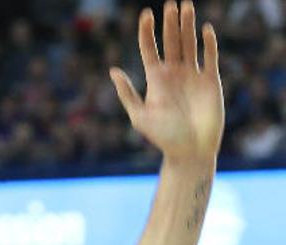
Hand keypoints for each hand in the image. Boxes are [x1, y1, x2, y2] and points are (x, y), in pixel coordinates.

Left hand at [110, 0, 223, 163]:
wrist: (190, 151)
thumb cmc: (163, 137)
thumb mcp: (140, 116)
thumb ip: (127, 93)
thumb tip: (113, 70)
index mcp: (155, 79)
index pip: (149, 49)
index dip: (146, 31)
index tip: (145, 14)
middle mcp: (173, 73)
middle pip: (171, 42)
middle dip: (171, 23)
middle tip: (171, 4)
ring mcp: (192, 76)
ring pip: (189, 44)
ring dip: (188, 26)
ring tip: (186, 7)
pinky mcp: (210, 81)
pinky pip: (209, 57)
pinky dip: (208, 44)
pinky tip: (205, 29)